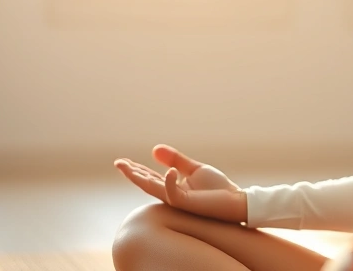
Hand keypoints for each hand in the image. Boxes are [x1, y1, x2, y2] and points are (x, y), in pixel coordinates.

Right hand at [114, 144, 247, 223]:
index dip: (136, 170)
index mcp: (172, 187)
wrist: (234, 201)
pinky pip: (174, 193)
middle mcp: (172, 195)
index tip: (122, 161)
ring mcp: (178, 200)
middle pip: (146, 184)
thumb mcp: (194, 169)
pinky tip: (169, 171)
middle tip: (118, 162)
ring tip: (128, 166)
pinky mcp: (187, 203)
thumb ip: (176, 160)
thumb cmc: (216, 188)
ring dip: (140, 178)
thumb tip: (154, 149)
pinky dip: (170, 182)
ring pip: (154, 189)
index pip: (150, 178)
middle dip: (132, 174)